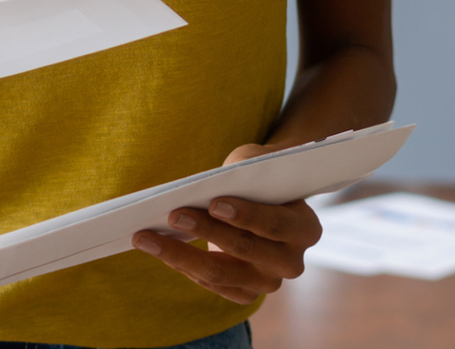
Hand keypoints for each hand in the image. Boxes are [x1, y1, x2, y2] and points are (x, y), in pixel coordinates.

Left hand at [130, 142, 323, 303]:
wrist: (268, 199)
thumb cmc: (261, 175)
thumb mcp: (259, 161)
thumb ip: (245, 167)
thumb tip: (211, 183)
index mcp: (306, 228)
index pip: (275, 224)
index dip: (246, 215)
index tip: (215, 202)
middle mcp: (292, 262)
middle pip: (244, 249)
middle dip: (207, 231)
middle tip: (174, 214)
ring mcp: (268, 282)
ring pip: (219, 273)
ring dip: (180, 254)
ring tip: (148, 237)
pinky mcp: (245, 293)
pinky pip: (210, 283)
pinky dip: (182, 264)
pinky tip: (158, 248)